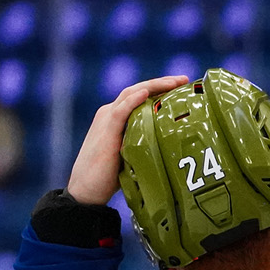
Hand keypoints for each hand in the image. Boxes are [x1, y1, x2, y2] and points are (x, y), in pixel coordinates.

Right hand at [66, 75, 190, 204]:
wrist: (86, 190)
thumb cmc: (107, 178)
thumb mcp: (130, 155)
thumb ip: (144, 145)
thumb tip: (169, 148)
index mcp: (116, 118)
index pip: (139, 96)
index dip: (160, 89)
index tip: (181, 88)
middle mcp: (110, 113)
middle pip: (138, 90)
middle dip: (162, 82)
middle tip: (184, 79)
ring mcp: (107, 119)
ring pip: (131, 94)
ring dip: (154, 85)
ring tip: (174, 82)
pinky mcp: (106, 130)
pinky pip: (121, 110)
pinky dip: (134, 100)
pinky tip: (147, 93)